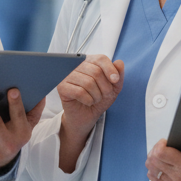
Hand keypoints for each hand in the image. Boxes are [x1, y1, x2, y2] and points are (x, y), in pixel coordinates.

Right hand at [57, 55, 123, 170]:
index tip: (114, 82)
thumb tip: (120, 63)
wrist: (83, 122)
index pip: (101, 58)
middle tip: (101, 97)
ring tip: (93, 101)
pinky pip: (80, 91)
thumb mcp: (112, 92)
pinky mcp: (60, 87)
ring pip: (88, 81)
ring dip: (95, 95)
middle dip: (104, 87)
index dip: (109, 70)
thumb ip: (118, 77)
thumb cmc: (95, 105)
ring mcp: (66, 76)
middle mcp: (75, 67)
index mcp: (88, 64)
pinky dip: (87, 99)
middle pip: (95, 71)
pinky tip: (85, 103)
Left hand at [146, 117, 180, 180]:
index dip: (160, 144)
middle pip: (153, 161)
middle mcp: (180, 176)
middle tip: (163, 146)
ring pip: (152, 170)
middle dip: (155, 150)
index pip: (161, 153)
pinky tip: (161, 164)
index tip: (165, 141)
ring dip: (153, 160)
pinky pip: (155, 179)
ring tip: (161, 154)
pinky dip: (154, 170)